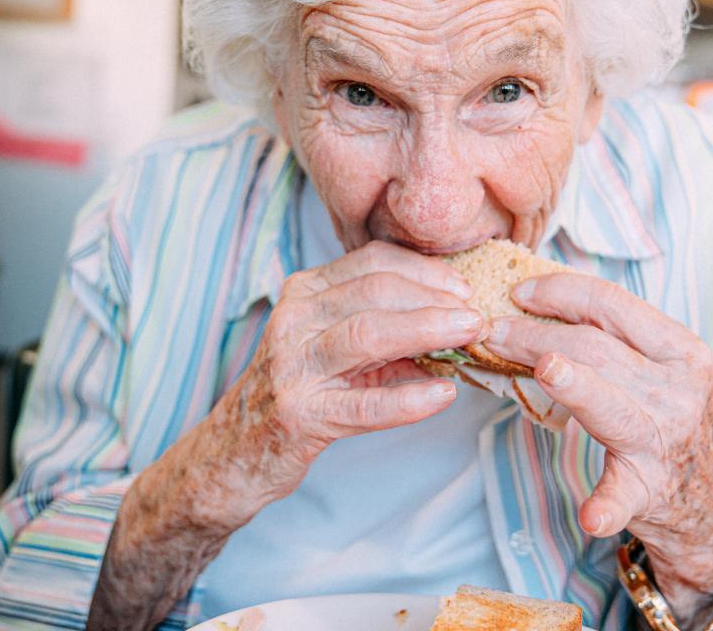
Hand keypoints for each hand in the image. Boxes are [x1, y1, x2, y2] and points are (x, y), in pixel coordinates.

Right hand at [197, 241, 484, 523]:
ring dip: (428, 331)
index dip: (425, 269)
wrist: (235, 450)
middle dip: (435, 298)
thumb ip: (384, 327)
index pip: (372, 261)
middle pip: (375, 291)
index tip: (464, 285)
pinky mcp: (300, 414)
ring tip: (470, 336)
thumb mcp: (332, 346)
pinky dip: (409, 400)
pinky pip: (364, 406)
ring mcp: (293, 366)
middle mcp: (294, 320)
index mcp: (304, 292)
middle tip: (477, 312)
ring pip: (368, 334)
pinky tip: (444, 397)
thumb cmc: (297, 391)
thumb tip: (455, 319)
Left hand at [482, 273, 712, 613]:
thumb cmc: (671, 415)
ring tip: (538, 369)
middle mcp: (676, 391)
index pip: (611, 304)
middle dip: (535, 334)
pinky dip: (606, 507)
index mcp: (679, 350)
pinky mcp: (646, 490)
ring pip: (604, 401)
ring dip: (565, 384)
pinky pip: (623, 497)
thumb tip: (538, 302)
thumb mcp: (661, 365)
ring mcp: (662, 441)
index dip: (559, 292)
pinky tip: (591, 516)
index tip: (518, 292)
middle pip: (595, 348)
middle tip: (492, 330)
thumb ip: (613, 336)